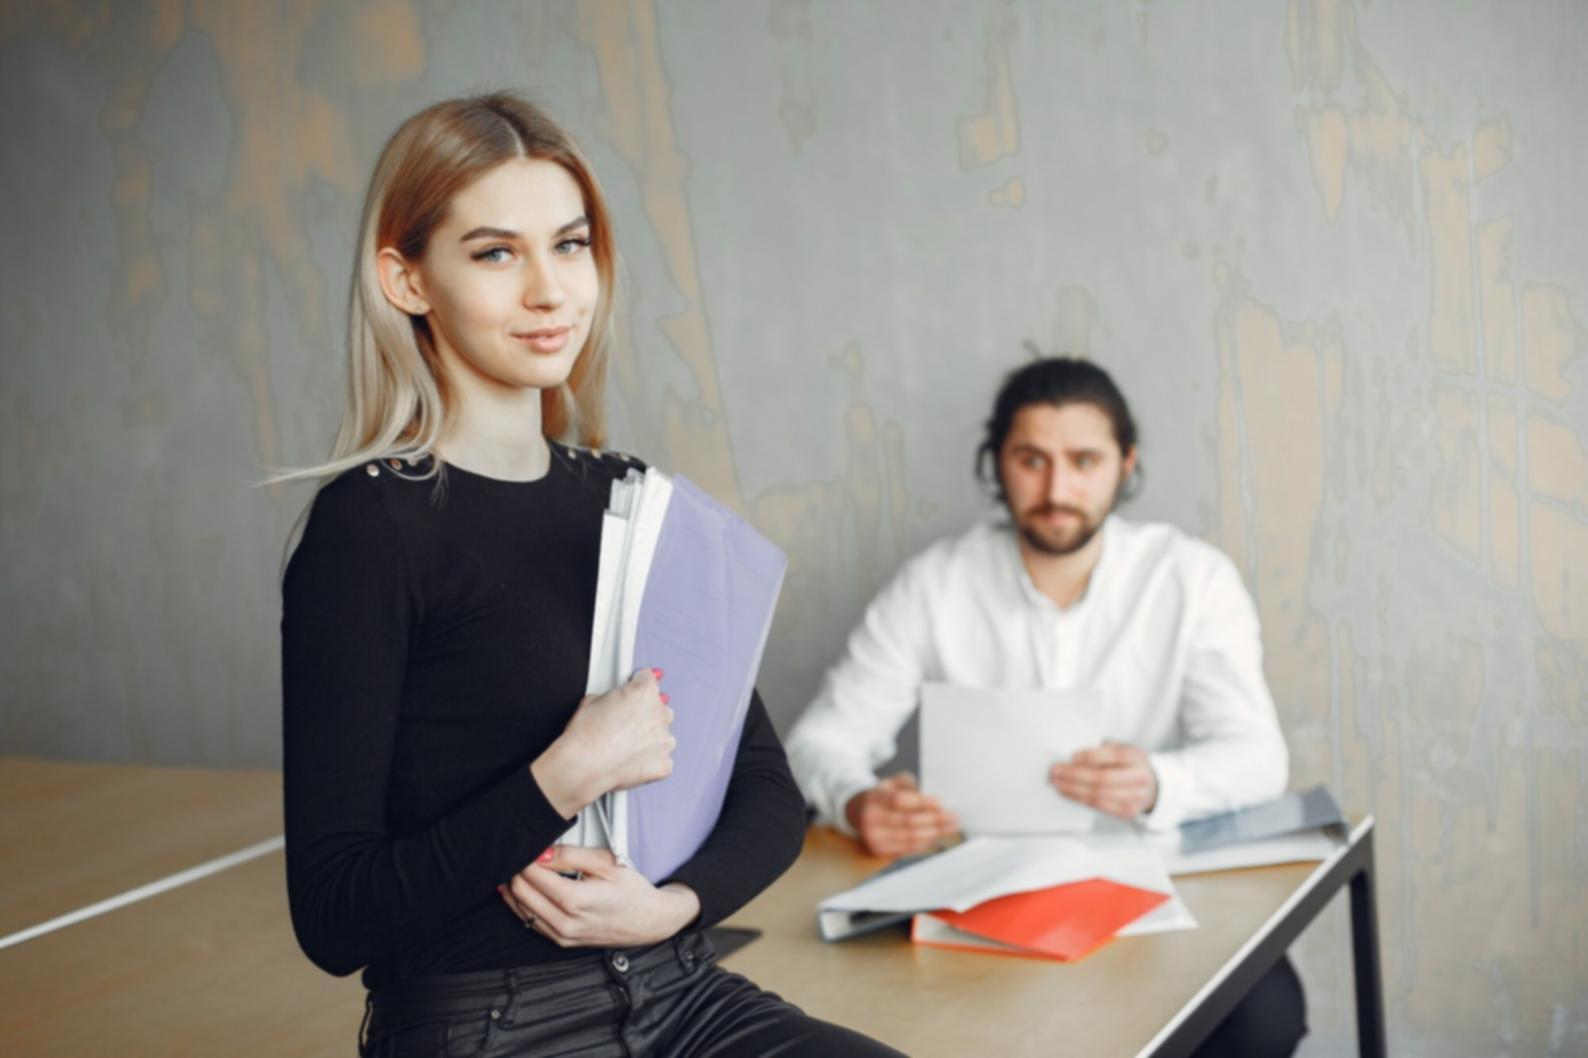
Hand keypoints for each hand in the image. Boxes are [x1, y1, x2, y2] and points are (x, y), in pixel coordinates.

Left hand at [498, 845, 699, 947]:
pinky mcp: (561, 941)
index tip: (529, 845)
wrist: (648, 921)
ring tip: (520, 869)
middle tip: (523, 855)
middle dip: (516, 871)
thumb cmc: (632, 892)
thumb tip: (542, 853)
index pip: (532, 875)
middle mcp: (565, 923)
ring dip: (515, 888)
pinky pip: (530, 922)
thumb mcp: (606, 863)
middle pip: (521, 892)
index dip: (526, 856)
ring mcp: (562, 936)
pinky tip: (526, 890)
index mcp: (575, 901)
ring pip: (520, 910)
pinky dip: (523, 904)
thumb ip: (571, 855)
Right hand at [532, 669, 673, 816]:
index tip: (630, 696)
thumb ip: (616, 694)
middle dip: (643, 714)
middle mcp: (660, 713)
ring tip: (623, 746)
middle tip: (622, 725)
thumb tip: (617, 699)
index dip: (635, 688)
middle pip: (657, 708)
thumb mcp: (592, 699)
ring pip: (661, 734)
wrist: (583, 766)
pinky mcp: (664, 763)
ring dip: (648, 737)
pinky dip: (649, 760)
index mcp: (645, 692)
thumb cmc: (585, 735)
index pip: (647, 681)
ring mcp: (665, 739)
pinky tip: (630, 761)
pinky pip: (661, 758)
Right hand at [844, 772, 959, 856]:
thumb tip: (934, 802)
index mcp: (874, 797)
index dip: (921, 802)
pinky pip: (907, 848)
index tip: (940, 802)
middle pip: (908, 821)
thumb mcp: (892, 783)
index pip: (900, 800)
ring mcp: (874, 836)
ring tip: (950, 827)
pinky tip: (936, 836)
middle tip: (953, 817)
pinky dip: (924, 843)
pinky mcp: (879, 850)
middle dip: (934, 819)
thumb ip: (910, 786)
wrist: (859, 812)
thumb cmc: (883, 796)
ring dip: (934, 832)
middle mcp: (871, 818)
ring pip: (910, 837)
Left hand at [1049, 741, 1158, 819]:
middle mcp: (1140, 777)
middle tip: (1055, 771)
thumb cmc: (1126, 763)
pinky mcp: (1127, 812)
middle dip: (1075, 775)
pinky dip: (1079, 799)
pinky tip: (1066, 792)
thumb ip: (1102, 749)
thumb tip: (1072, 755)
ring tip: (1056, 783)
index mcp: (1138, 756)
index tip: (1072, 756)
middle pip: (1103, 778)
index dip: (1093, 756)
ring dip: (1072, 789)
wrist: (1149, 785)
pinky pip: (1098, 806)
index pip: (1116, 755)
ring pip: (1098, 795)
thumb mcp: (1120, 748)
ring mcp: (1136, 798)